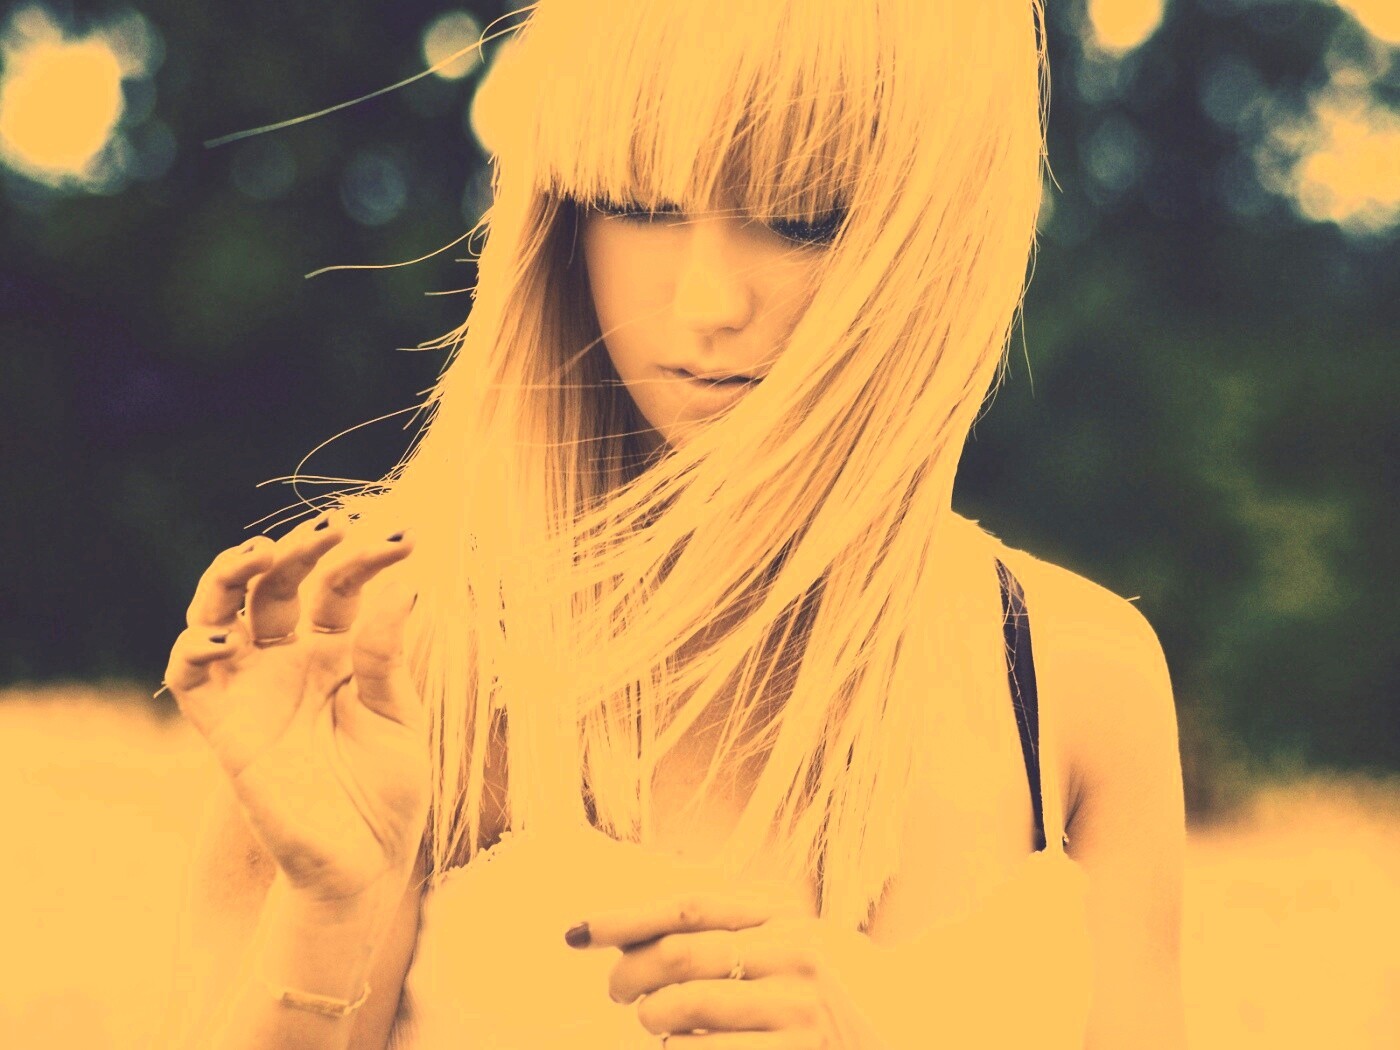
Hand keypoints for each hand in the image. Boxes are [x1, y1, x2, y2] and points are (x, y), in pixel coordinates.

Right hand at [161, 510, 428, 906]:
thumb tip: (407, 586)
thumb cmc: (388, 791)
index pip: (341, 585)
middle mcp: (291, 661)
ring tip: (260, 552)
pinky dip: (193, 649)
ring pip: (219, 612)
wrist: (364, 863)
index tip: (407, 538)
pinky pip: (190, 679)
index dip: (368, 557)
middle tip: (332, 528)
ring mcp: (254, 690)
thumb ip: (388, 656)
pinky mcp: (224, 728)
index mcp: (339, 651)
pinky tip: (224, 637)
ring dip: (229, 575)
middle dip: (299, 548)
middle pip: (277, 584)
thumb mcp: (400, 716)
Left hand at [566, 888, 894, 1047]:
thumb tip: (635, 933)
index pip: (688, 905)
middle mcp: (793, 952)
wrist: (919, 1021)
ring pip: (686, 1010)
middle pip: (680, 955)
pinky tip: (676, 1049)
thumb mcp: (793, 939)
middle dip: (628, 976)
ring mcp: (797, 1008)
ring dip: (650, 1019)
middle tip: (612, 991)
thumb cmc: (837, 985)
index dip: (626, 916)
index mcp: (784, 916)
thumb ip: (731, 927)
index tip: (576, 931)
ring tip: (648, 1022)